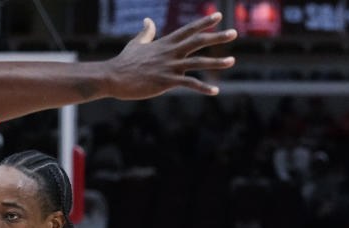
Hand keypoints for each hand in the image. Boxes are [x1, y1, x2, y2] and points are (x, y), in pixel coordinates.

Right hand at [105, 13, 235, 98]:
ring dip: (216, 62)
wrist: (114, 77)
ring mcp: (170, 66)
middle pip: (198, 41)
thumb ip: (146, 32)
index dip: (204, 22)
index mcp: (165, 43)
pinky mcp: (166, 81)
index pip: (189, 29)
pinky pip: (189, 84)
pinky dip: (203, 88)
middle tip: (234, 33)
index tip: (218, 15)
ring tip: (231, 61)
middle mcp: (171, 52)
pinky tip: (215, 91)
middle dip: (217, 37)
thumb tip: (148, 20)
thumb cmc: (124, 61)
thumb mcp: (136, 44)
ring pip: (198, 62)